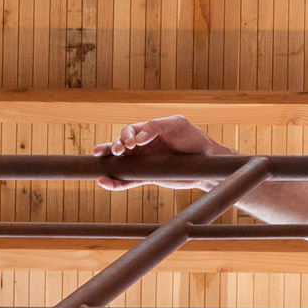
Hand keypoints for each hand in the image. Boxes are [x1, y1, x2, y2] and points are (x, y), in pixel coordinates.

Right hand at [93, 115, 233, 190]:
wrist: (206, 162)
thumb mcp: (178, 125)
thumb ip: (156, 126)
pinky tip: (105, 182)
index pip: (129, 131)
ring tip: (101, 166)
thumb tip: (138, 138)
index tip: (134, 143)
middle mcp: (142, 147)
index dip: (126, 136)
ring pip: (119, 164)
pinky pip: (127, 181)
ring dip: (108, 164)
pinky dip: (115, 183)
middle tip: (118, 151)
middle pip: (119, 145)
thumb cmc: (193, 139)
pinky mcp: (147, 178)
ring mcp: (143, 163)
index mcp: (147, 132)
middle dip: (113, 147)